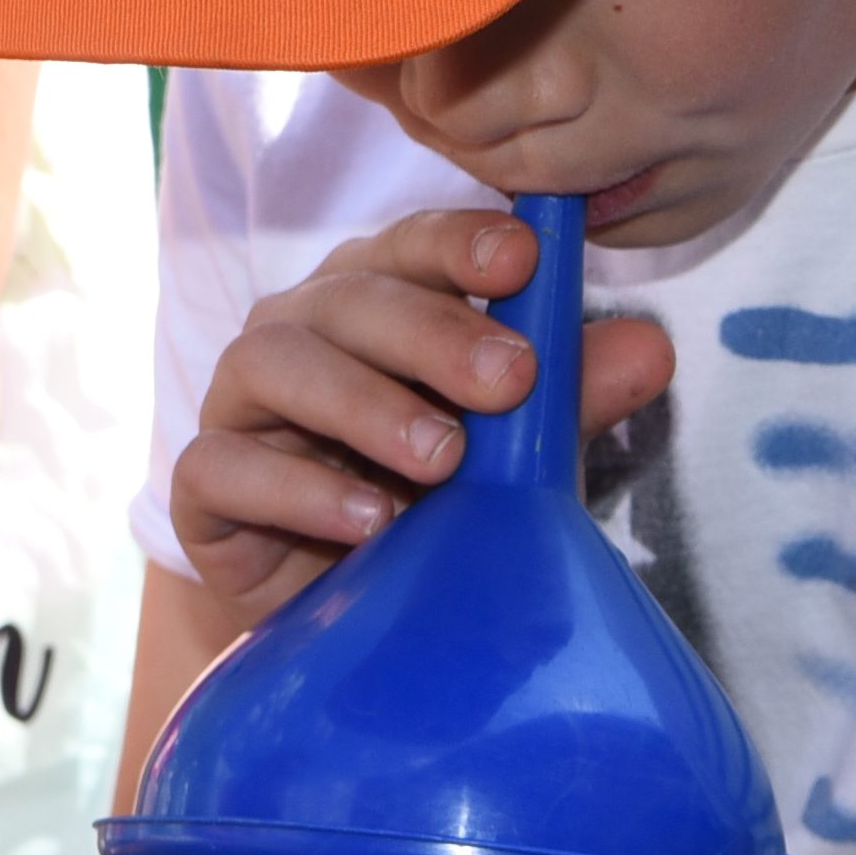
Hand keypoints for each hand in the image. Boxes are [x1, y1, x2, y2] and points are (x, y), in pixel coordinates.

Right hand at [166, 205, 681, 611]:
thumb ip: (572, 397)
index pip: (410, 245)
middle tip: (510, 380)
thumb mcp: (517, 454)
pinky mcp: (202, 486)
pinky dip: (297, 489)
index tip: (524, 258)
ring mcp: (239, 404)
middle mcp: (299, 331)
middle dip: (434, 332)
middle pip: (349, 298)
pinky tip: (369, 520)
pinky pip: (224, 467)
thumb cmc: (436, 503)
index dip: (461, 242)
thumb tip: (653, 348)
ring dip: (364, 404)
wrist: (346, 612)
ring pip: (274, 363)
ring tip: (443, 459)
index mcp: (375, 297)